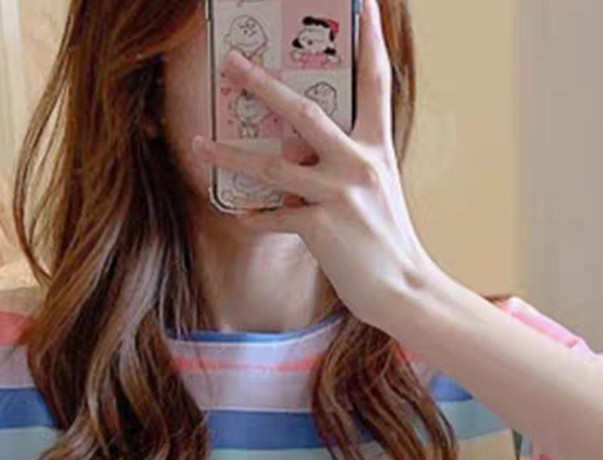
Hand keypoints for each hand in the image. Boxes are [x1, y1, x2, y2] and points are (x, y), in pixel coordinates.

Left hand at [189, 0, 441, 334]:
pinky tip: (237, 214)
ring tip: (199, 143)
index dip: (370, 39)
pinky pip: (274, 217)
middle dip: (262, 85)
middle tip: (232, 62)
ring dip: (231, 154)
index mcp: (376, 147)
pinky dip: (254, 217)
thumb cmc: (386, 241)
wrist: (403, 288)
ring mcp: (338, 194)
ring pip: (272, 166)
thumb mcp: (374, 190)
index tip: (362, 4)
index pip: (376, 81)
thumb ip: (340, 166)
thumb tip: (296, 158)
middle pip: (304, 111)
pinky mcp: (321, 227)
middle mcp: (358, 163)